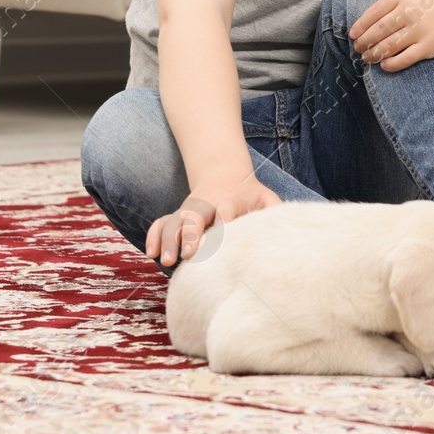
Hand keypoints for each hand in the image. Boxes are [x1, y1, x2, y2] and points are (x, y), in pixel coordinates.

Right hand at [144, 174, 281, 267]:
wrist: (224, 174)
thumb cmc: (250, 195)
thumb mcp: (266, 199)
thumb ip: (273, 212)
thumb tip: (282, 233)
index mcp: (230, 199)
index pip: (226, 207)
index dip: (224, 217)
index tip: (222, 228)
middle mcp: (206, 203)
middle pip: (194, 216)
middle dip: (189, 234)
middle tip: (187, 255)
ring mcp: (190, 209)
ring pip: (174, 221)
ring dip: (168, 239)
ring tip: (166, 260)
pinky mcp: (178, 215)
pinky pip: (161, 223)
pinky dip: (154, 235)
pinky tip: (151, 252)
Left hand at [349, 0, 433, 71]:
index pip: (375, 11)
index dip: (361, 24)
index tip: (353, 33)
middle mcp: (411, 11)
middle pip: (379, 30)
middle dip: (364, 42)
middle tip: (357, 48)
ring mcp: (420, 30)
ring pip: (389, 46)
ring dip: (374, 54)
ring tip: (366, 57)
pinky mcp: (430, 46)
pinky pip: (405, 58)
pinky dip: (392, 64)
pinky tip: (384, 65)